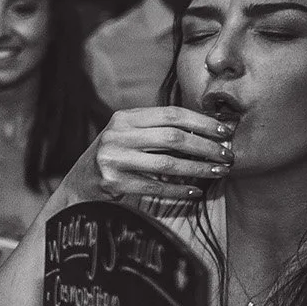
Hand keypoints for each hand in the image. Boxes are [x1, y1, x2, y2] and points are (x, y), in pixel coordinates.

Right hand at [59, 106, 235, 205]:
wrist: (78, 184)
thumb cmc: (115, 157)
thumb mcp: (130, 135)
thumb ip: (158, 129)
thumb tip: (209, 130)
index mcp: (124, 118)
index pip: (171, 114)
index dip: (202, 122)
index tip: (225, 132)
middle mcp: (116, 135)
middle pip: (173, 138)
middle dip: (206, 147)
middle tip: (228, 155)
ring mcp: (112, 159)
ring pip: (167, 163)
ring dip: (198, 169)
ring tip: (219, 172)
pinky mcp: (112, 182)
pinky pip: (155, 186)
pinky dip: (178, 189)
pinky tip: (194, 191)